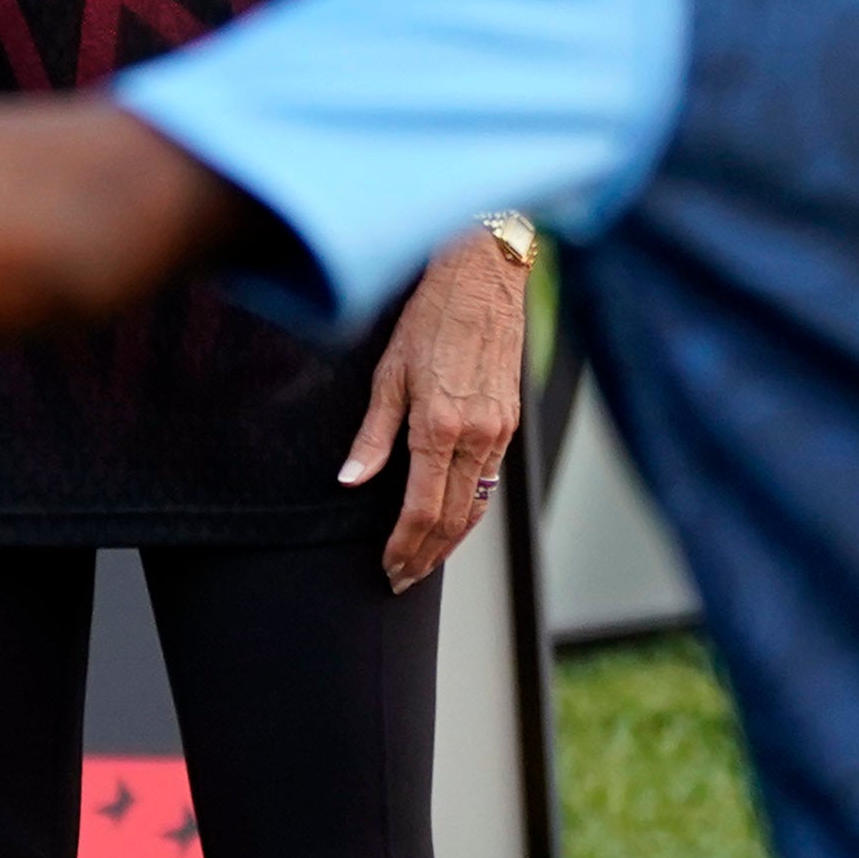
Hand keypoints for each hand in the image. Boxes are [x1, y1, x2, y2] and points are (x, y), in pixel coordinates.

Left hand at [344, 231, 527, 590]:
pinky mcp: (508, 423)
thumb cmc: (432, 315)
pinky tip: (451, 520)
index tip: (388, 568)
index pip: (421, 511)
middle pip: (452, 521)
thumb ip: (373, 435)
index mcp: (439, 427)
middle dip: (426, 557)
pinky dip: (469, 511)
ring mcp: (497, 432)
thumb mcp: (389, 372)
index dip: (403, 547)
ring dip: (450, 543)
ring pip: (476, 507)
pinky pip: (489, 482)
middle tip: (401, 579)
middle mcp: (475, 436)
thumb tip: (350, 481)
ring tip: (424, 562)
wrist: (484, 277)